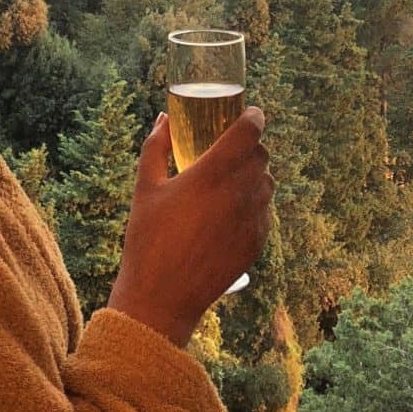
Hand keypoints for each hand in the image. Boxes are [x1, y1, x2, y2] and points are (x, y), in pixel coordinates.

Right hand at [108, 108, 273, 347]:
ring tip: (231, 181)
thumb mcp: (145, 188)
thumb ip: (155, 147)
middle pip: (261, 154)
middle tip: (232, 148)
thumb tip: (164, 118)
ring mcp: (253, 220)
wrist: (162, 298)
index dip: (254, 116)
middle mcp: (240, 192)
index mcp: (213, 173)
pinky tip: (231, 213)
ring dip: (254, 175)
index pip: (249, 130)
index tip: (249, 113)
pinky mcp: (258, 243)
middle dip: (250, 146)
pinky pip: (266, 212)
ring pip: (267, 183)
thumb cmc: (148, 239)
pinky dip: (254, 205)